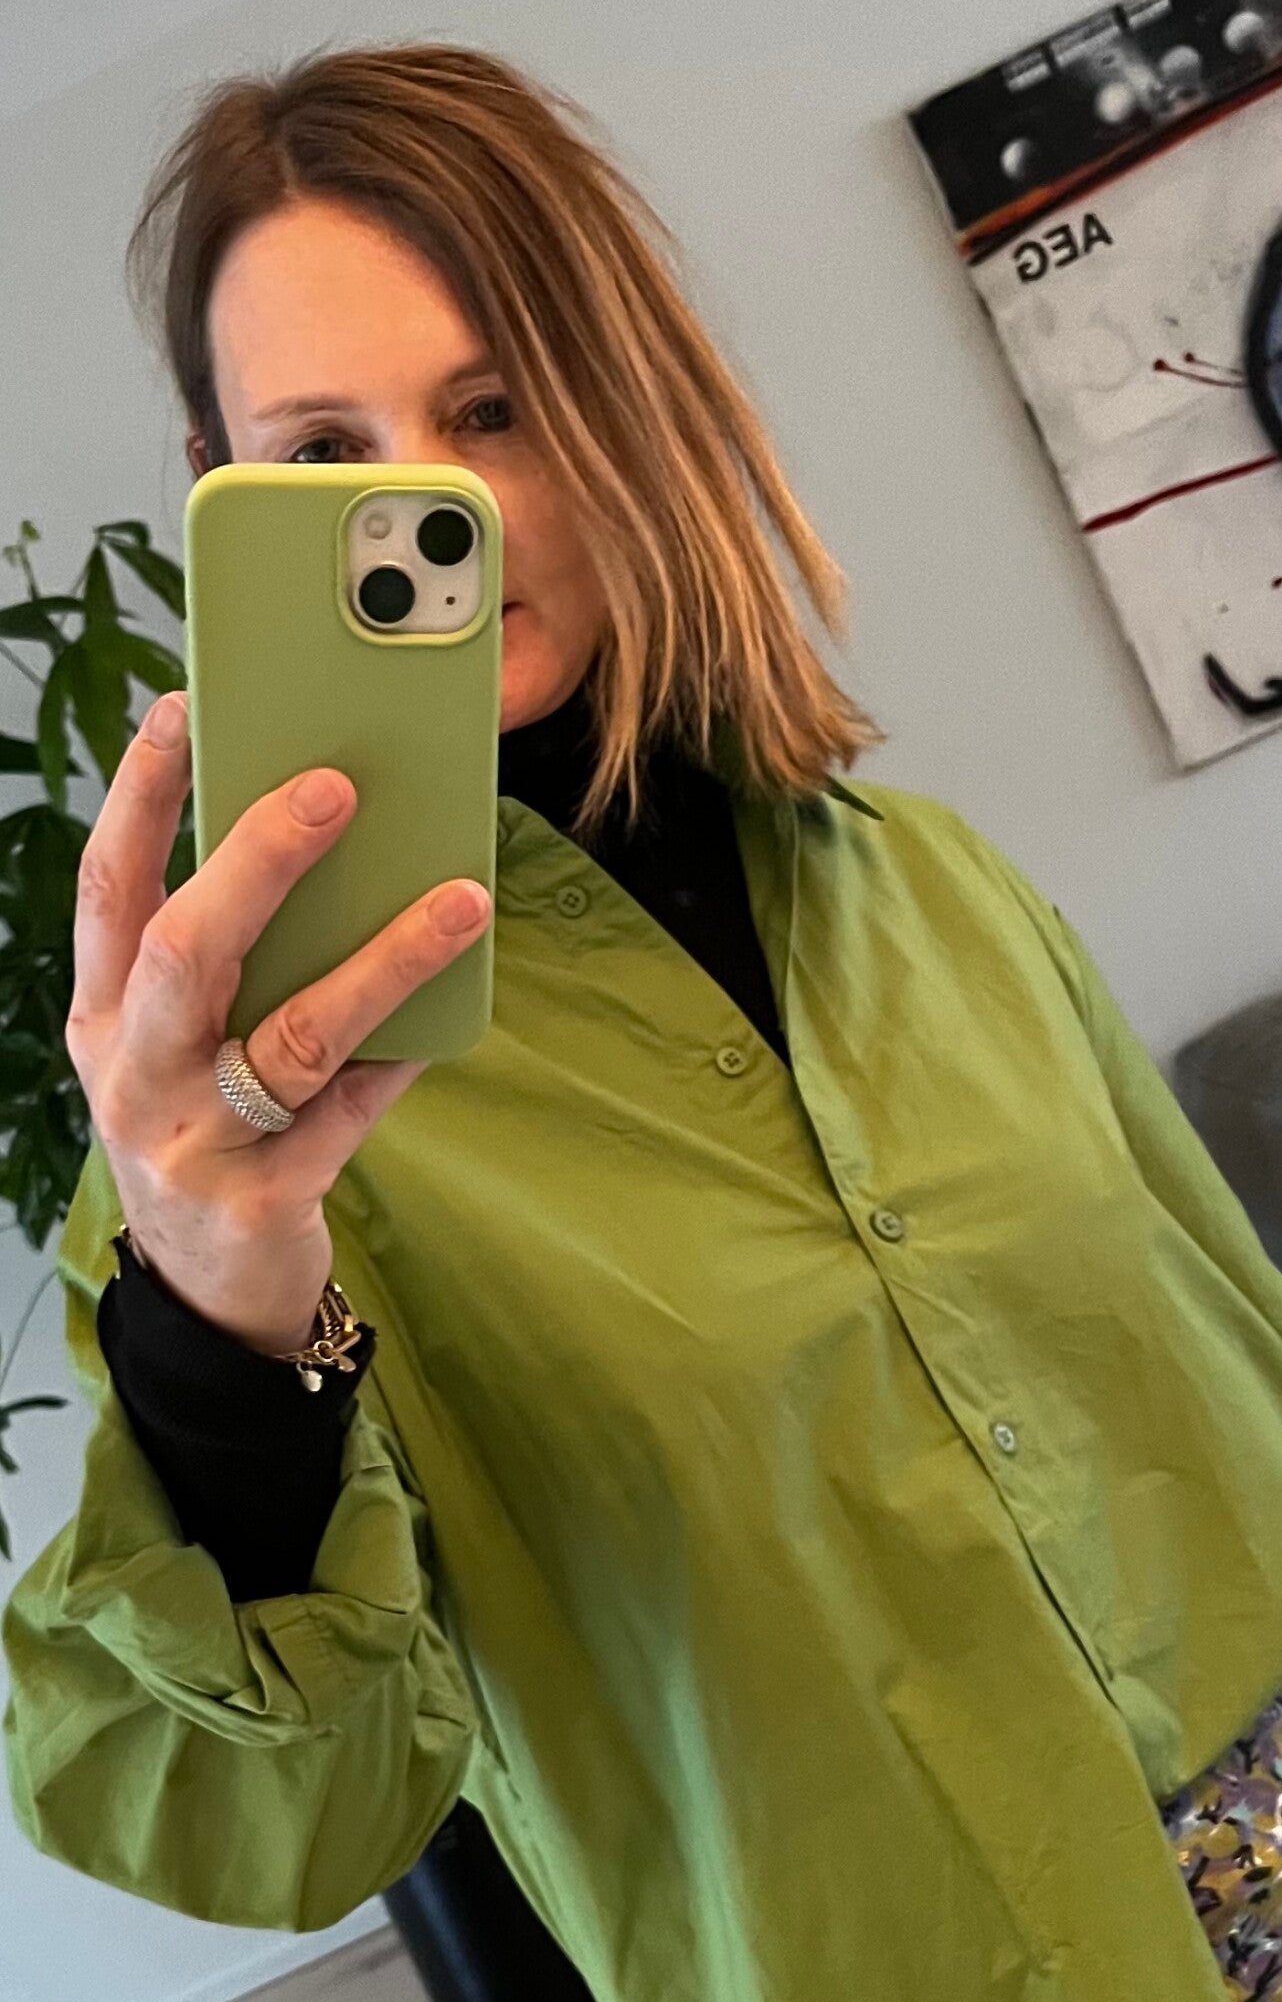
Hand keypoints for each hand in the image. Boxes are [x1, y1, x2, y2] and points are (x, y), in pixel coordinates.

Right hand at [68, 691, 489, 1357]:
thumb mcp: (180, 1046)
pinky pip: (352, 1110)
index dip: (140, 796)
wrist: (208, 1294)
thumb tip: (322, 839)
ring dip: (384, 958)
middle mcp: (134, 1076)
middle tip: (335, 788)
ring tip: (458, 898)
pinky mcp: (266, 1198)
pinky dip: (403, 1051)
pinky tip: (451, 1004)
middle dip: (258, 860)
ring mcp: (197, 1142)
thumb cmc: (207, 1133)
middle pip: (186, 949)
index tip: (182, 707)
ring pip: (294, 1034)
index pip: (109, 890)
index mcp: (104, 1019)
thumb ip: (224, 962)